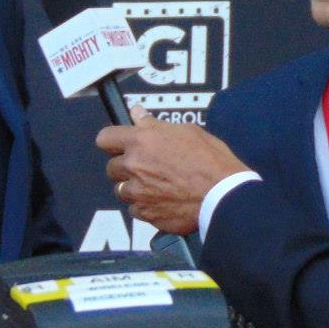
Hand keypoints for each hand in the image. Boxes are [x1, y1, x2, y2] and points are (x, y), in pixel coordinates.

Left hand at [100, 106, 253, 236]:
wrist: (223, 195)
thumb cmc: (210, 160)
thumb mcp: (187, 131)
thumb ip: (155, 124)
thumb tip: (137, 113)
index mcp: (141, 141)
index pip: (105, 138)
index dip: (113, 141)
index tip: (120, 144)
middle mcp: (134, 166)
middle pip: (111, 167)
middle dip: (126, 166)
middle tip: (148, 166)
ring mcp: (138, 193)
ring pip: (121, 190)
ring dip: (134, 187)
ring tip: (158, 185)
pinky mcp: (146, 214)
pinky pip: (135, 209)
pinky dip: (145, 206)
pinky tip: (164, 200)